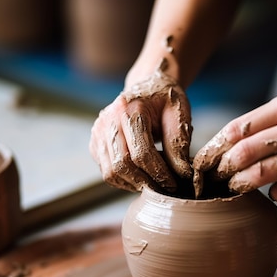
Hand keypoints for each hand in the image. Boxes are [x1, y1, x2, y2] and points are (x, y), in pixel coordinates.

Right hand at [89, 65, 192, 191]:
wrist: (147, 87)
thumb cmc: (165, 100)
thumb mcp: (179, 115)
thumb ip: (179, 144)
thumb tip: (182, 174)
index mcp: (129, 109)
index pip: (141, 152)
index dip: (158, 174)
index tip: (173, 184)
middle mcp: (108, 119)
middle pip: (122, 165)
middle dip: (145, 182)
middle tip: (164, 189)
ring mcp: (98, 131)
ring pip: (111, 172)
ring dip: (133, 184)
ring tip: (153, 183)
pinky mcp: (95, 143)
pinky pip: (106, 171)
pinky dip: (124, 180)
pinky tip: (141, 177)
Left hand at [193, 93, 276, 201]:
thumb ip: (264, 123)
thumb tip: (224, 148)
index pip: (239, 128)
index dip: (215, 147)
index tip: (203, 161)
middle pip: (245, 152)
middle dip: (223, 169)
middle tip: (215, 178)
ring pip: (263, 173)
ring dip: (242, 184)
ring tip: (235, 187)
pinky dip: (275, 193)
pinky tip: (275, 191)